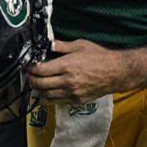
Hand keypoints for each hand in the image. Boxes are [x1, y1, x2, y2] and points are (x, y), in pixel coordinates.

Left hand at [27, 40, 146, 104]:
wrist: (116, 72)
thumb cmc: (101, 57)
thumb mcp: (80, 45)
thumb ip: (62, 46)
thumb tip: (50, 44)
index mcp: (67, 65)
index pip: (41, 70)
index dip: (31, 68)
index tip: (30, 66)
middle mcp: (67, 81)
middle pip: (40, 84)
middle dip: (31, 80)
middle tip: (30, 75)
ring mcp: (72, 92)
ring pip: (47, 95)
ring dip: (38, 90)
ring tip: (36, 85)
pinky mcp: (76, 100)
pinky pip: (57, 102)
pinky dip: (48, 99)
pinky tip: (46, 94)